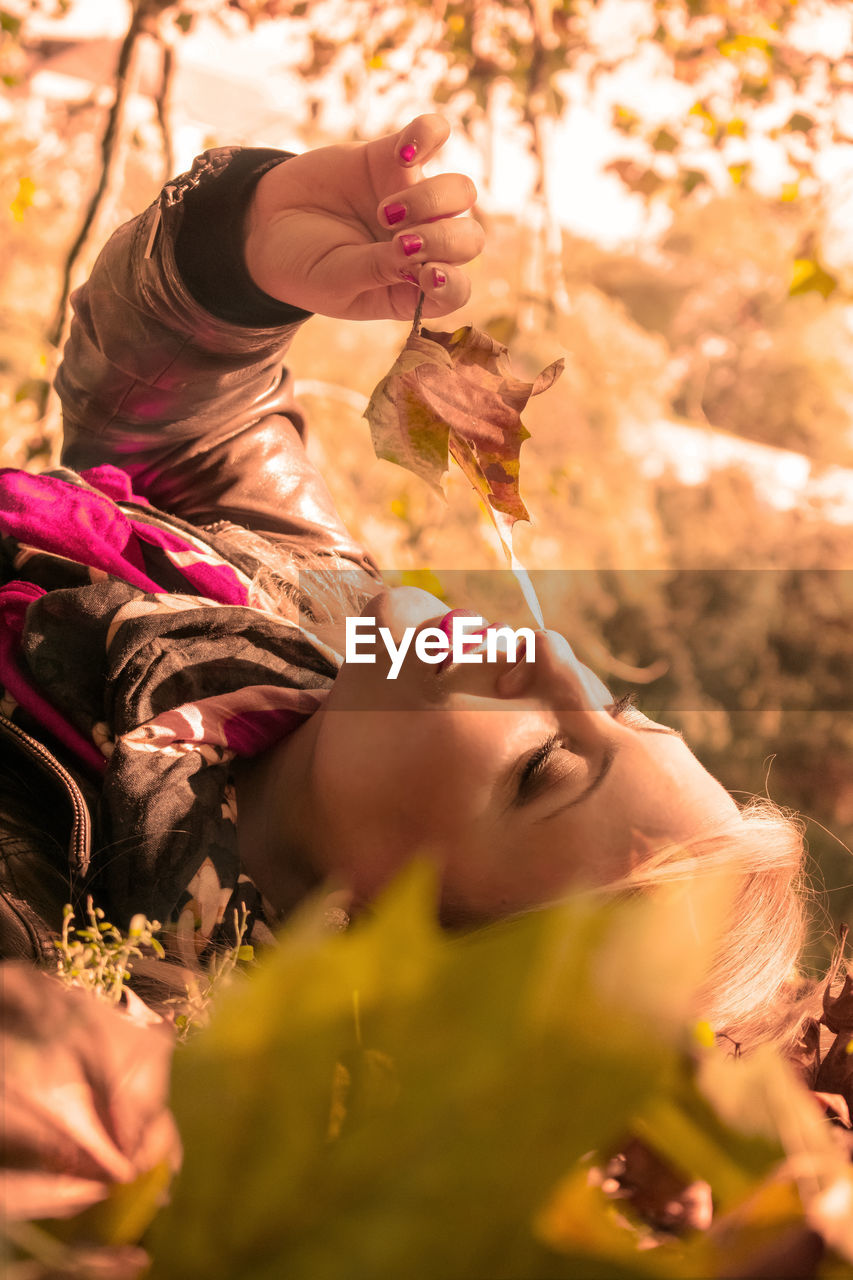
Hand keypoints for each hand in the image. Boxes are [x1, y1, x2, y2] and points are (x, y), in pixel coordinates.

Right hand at [243, 114, 482, 321]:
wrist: (266, 226)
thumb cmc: (303, 268)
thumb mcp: (335, 282)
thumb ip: (377, 271)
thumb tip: (417, 255)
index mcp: (411, 288)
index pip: (456, 288)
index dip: (453, 282)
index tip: (427, 275)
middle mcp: (422, 245)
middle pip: (469, 238)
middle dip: (444, 238)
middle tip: (398, 238)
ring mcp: (413, 201)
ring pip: (460, 191)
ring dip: (432, 200)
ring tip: (385, 212)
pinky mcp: (393, 158)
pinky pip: (432, 135)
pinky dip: (429, 134)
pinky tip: (402, 153)